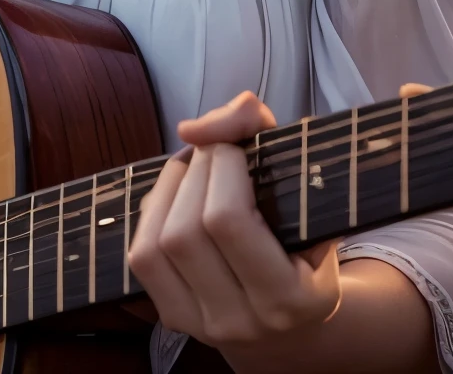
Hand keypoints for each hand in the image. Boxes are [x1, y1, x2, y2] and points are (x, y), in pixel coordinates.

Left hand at [127, 91, 340, 369]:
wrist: (294, 320)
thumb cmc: (305, 245)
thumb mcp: (310, 194)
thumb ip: (264, 137)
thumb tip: (193, 128)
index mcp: (292, 298)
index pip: (226, 220)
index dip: (223, 168)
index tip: (237, 147)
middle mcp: (242, 321)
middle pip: (186, 230)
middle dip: (195, 172)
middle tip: (215, 152)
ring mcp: (202, 325)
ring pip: (156, 244)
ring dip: (169, 189)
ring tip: (193, 168)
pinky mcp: (174, 319)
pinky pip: (142, 257)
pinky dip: (153, 213)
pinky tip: (175, 196)